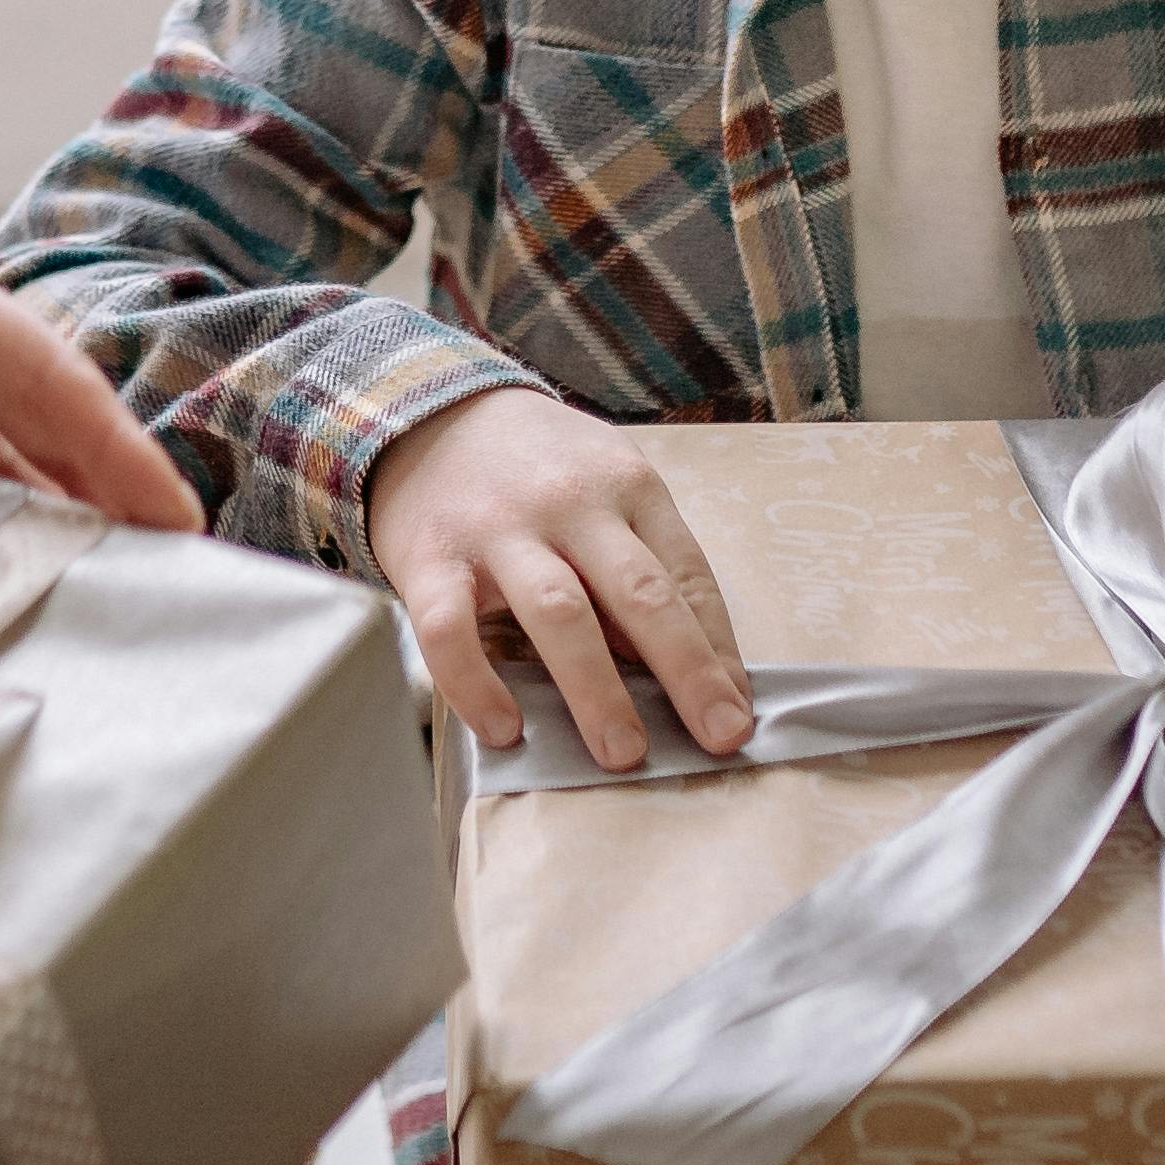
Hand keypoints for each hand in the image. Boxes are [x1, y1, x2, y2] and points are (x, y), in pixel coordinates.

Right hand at [364, 385, 751, 767]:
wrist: (427, 411)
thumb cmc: (538, 468)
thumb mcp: (606, 486)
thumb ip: (641, 562)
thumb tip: (677, 664)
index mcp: (627, 484)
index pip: (688, 573)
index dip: (718, 650)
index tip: (738, 714)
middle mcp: (568, 502)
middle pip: (639, 591)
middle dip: (685, 670)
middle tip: (717, 737)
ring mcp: (497, 529)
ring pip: (558, 612)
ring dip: (597, 690)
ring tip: (624, 754)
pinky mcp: (429, 557)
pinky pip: (451, 631)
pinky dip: (477, 686)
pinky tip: (507, 730)